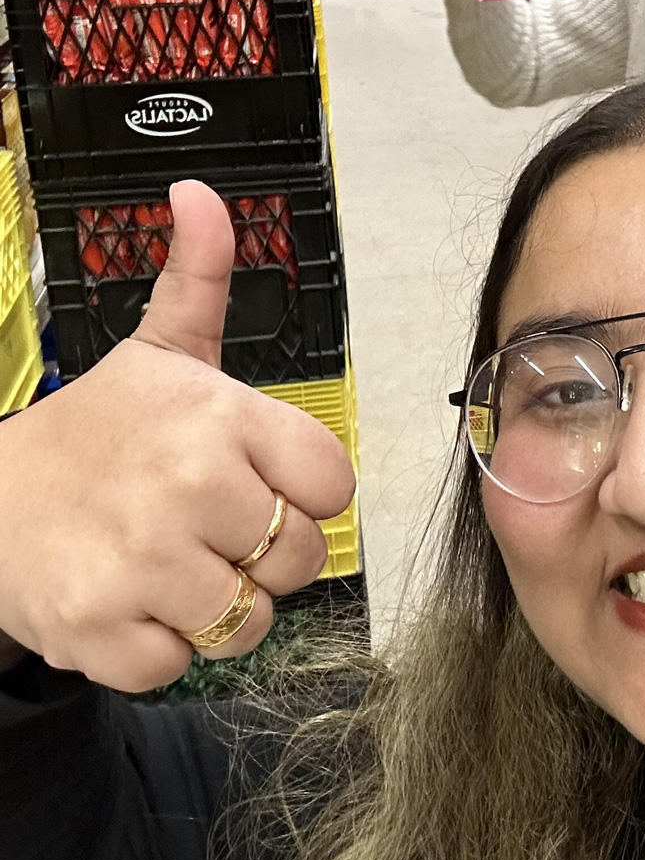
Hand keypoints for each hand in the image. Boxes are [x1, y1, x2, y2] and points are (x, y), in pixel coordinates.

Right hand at [0, 181, 356, 693]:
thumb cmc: (96, 433)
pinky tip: (129, 602)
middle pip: (300, 559)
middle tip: (206, 528)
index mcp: (218, 417)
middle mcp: (188, 486)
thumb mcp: (156, 351)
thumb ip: (199, 277)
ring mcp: (143, 561)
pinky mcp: (100, 629)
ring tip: (170, 564)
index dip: (302, 494)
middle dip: (262, 556)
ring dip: (216, 607)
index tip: (261, 484)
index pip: (332, 484)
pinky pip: (177, 664)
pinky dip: (156, 648)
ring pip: (248, 621)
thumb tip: (201, 195)